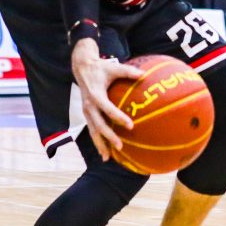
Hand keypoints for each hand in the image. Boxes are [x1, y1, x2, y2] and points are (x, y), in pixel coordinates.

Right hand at [71, 39, 143, 160]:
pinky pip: (92, 130)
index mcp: (95, 95)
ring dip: (100, 144)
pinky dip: (98, 142)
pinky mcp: (87, 115)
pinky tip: (105, 153)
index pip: (107, 108)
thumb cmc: (100, 68)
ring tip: (108, 157)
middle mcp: (89, 106)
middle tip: (121, 146)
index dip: (118, 117)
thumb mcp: (113, 67)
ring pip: (93, 131)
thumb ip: (128, 71)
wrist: (82, 68)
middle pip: (98, 125)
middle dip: (109, 136)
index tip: (130, 125)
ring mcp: (86, 112)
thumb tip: (143, 74)